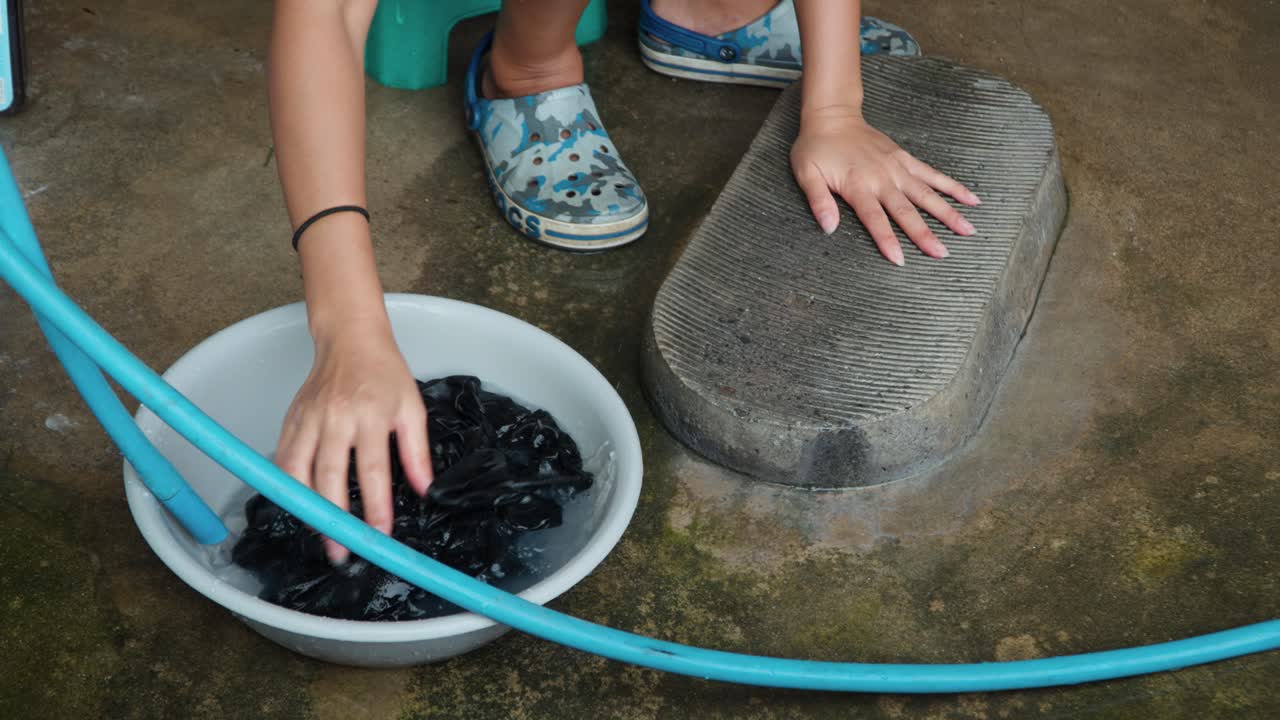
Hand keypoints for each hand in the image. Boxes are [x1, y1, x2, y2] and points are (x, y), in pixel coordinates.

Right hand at [274, 325, 432, 562]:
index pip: (372, 470)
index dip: (375, 507)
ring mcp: (308, 418)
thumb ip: (417, 452)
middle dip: (334, 519)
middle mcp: (335, 417)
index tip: (380, 535)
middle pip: (328, 477)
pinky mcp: (291, 420)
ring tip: (318, 535)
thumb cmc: (384, 373)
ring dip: (305, 508)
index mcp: (370, 414)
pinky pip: (283, 459)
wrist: (350, 339)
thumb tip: (426, 490)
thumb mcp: (412, 408)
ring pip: (297, 472)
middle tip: (342, 551)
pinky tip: (298, 505)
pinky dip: (287, 486)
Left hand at [790, 106, 980, 264]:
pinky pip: (932, 175)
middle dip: (925, 234)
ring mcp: (897, 168)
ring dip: (948, 213)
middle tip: (943, 254)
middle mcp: (882, 179)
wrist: (832, 116)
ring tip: (969, 230)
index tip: (900, 260)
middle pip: (907, 211)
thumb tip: (828, 227)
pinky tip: (971, 199)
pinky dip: (952, 186)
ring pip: (927, 194)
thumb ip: (819, 201)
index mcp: (858, 186)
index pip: (875, 219)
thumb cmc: (816, 148)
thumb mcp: (806, 174)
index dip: (887, 239)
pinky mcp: (905, 160)